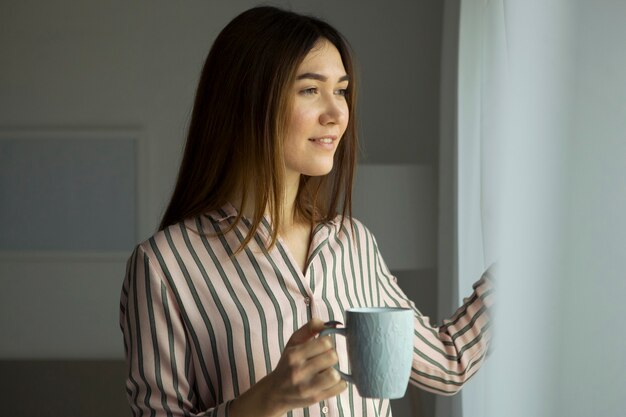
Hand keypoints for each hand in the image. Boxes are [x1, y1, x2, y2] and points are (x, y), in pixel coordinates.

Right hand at [229, 319, 346, 416]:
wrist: (275, 392)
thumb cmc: (288, 363)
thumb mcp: (293, 343)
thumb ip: (310, 328)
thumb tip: (329, 323)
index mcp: (294, 355)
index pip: (325, 342)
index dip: (327, 342)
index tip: (323, 346)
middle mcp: (299, 371)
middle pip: (332, 357)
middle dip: (331, 356)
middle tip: (324, 359)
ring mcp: (308, 387)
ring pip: (335, 374)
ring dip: (335, 371)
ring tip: (327, 370)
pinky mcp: (316, 399)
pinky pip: (340, 387)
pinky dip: (339, 383)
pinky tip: (330, 381)